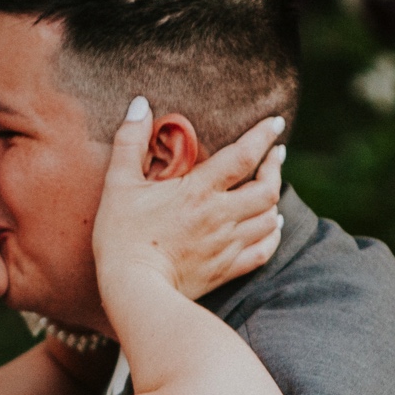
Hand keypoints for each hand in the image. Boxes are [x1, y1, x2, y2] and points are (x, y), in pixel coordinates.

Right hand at [91, 98, 286, 301]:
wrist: (132, 289)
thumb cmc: (121, 235)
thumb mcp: (118, 184)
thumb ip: (130, 141)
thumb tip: (140, 104)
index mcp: (199, 191)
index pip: (243, 155)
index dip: (263, 136)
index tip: (275, 123)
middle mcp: (220, 216)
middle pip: (267, 188)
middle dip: (275, 167)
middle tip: (276, 155)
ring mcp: (227, 245)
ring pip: (269, 218)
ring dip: (275, 199)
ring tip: (271, 187)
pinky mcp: (226, 269)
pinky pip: (263, 251)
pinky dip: (272, 235)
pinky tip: (270, 225)